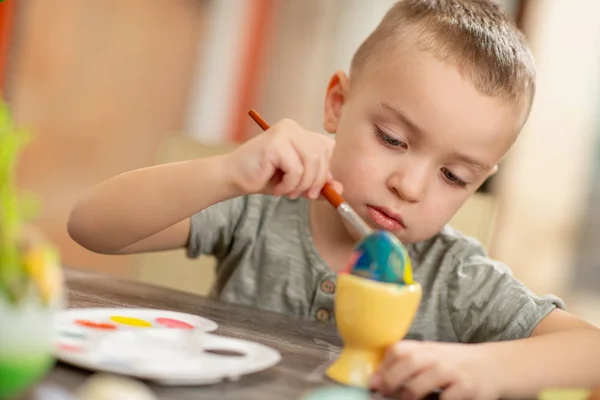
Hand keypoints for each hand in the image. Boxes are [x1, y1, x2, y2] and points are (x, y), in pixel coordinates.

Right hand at [226, 118, 341, 198]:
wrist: (234, 177)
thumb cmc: (265, 178)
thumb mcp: (298, 182)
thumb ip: (319, 184)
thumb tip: (340, 189)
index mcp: (300, 132)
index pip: (329, 148)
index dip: (326, 170)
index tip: (316, 188)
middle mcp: (293, 128)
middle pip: (322, 155)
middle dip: (316, 181)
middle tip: (304, 195)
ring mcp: (284, 133)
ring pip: (310, 162)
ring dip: (302, 184)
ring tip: (288, 192)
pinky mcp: (275, 143)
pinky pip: (296, 168)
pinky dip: (289, 184)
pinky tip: (278, 188)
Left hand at [370, 340, 499, 399]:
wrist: (494, 367)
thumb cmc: (456, 364)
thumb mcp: (433, 356)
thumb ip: (408, 362)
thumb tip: (376, 379)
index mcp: (426, 348)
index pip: (398, 350)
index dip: (383, 366)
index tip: (374, 382)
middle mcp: (437, 357)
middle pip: (406, 364)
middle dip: (390, 382)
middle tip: (385, 393)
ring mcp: (451, 373)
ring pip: (417, 386)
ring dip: (407, 396)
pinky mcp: (466, 390)